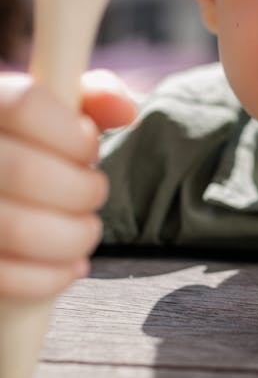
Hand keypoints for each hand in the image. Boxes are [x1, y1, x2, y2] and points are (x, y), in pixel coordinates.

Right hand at [0, 71, 136, 299]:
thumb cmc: (26, 148)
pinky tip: (68, 267)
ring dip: (72, 237)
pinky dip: (48, 278)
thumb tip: (126, 111)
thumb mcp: (52, 113)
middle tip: (93, 195)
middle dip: (81, 191)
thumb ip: (92, 99)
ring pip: (14, 228)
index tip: (88, 149)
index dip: (72, 133)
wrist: (0, 188)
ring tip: (85, 232)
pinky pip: (2, 277)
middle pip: (24, 171)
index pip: (25, 105)